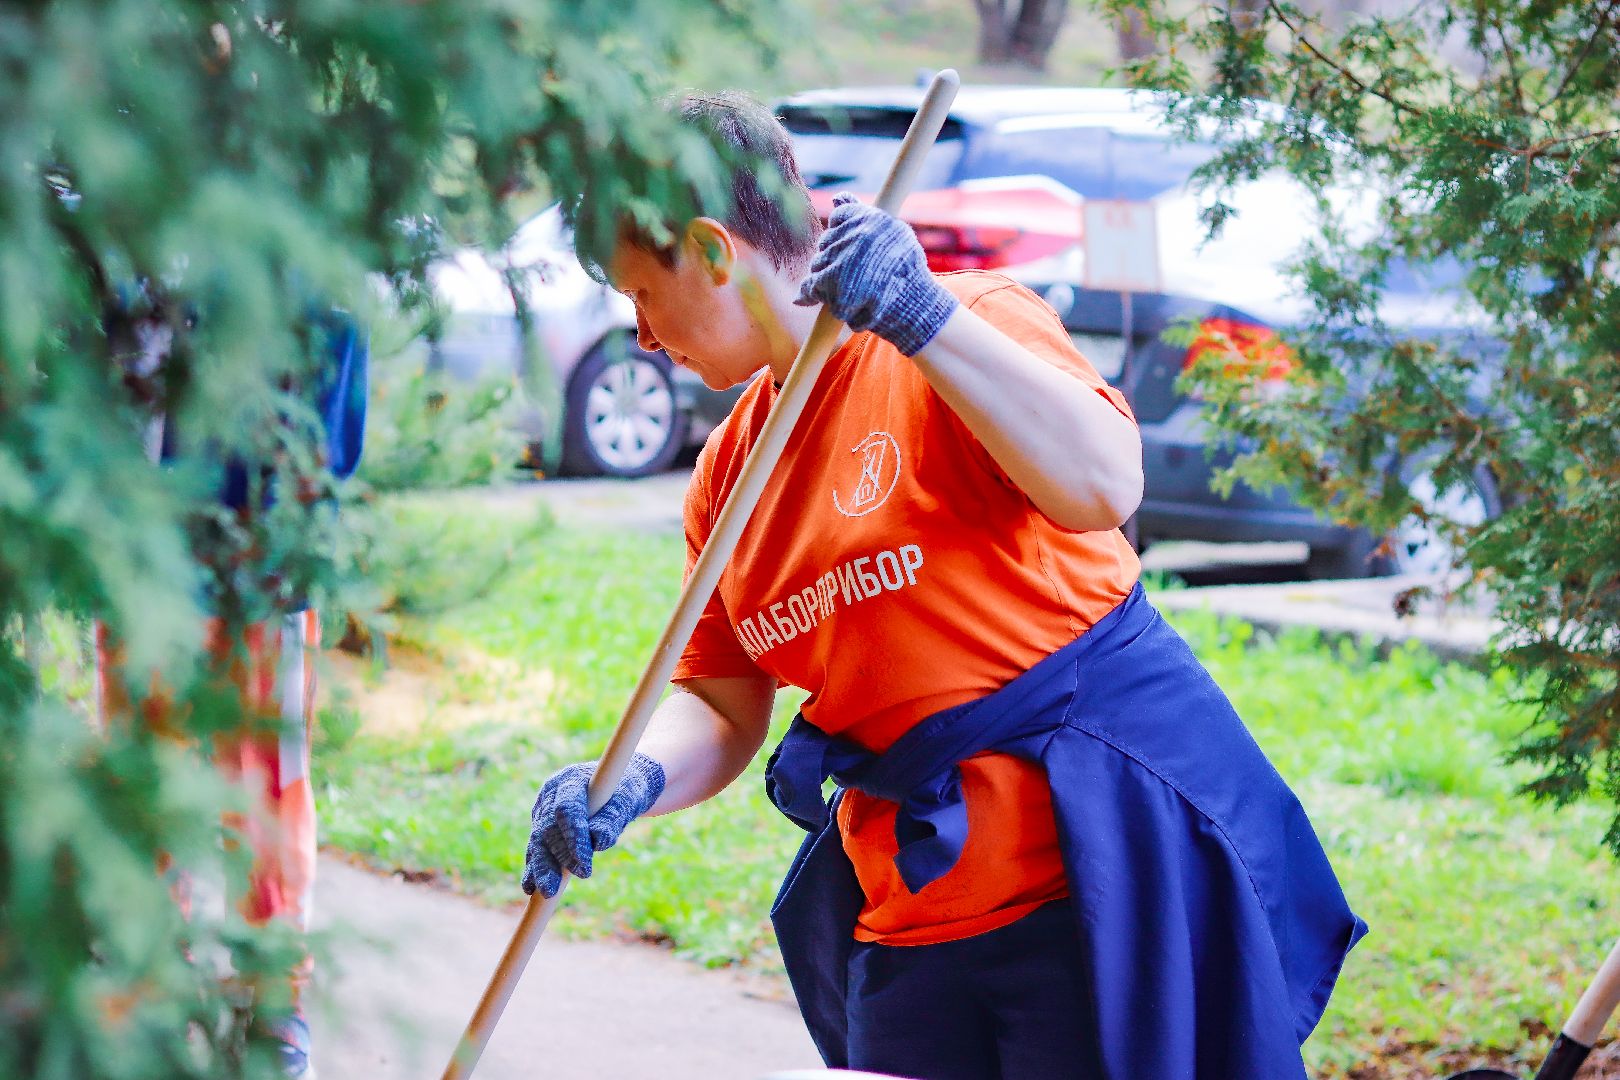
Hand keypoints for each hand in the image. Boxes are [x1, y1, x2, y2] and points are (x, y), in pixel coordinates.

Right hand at [521, 753, 665, 897]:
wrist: (618, 786)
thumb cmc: (625, 790)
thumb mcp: (627, 799)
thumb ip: (612, 817)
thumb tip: (598, 840)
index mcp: (570, 780)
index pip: (566, 809)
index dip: (573, 837)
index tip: (584, 863)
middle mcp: (550, 794)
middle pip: (547, 828)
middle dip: (557, 859)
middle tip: (564, 885)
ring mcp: (543, 810)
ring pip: (538, 841)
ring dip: (542, 868)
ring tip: (546, 892)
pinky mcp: (541, 826)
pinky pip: (536, 849)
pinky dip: (535, 868)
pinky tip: (530, 888)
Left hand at [794, 192, 958, 356]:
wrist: (916, 308)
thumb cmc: (906, 272)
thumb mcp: (892, 234)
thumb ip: (862, 213)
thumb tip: (837, 197)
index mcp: (873, 218)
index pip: (839, 217)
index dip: (843, 235)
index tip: (855, 252)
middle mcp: (858, 234)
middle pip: (826, 243)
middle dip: (834, 259)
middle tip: (854, 277)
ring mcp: (845, 258)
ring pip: (818, 264)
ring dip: (826, 279)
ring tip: (848, 291)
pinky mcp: (834, 284)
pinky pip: (811, 286)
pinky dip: (808, 294)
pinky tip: (808, 299)